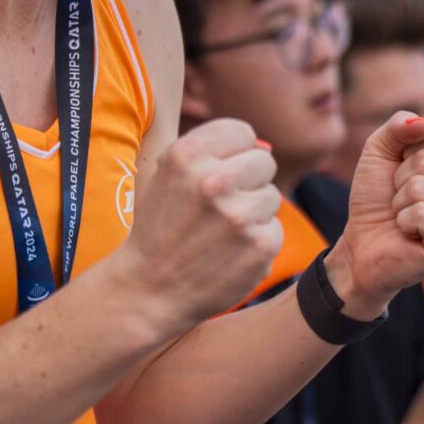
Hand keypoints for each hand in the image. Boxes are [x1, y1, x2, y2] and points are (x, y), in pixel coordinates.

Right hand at [118, 120, 282, 338]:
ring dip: (253, 212)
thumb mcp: (166, 176)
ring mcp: (239, 215)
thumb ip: (208, 153)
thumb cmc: (160, 228)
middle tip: (223, 205)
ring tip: (221, 232)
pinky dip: (257, 241)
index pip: (242, 133)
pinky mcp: (260, 246)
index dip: (235, 153)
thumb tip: (261, 144)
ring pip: (271, 196)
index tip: (221, 172)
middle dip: (248, 181)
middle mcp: (212, 180)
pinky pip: (274, 229)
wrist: (149, 290)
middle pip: (264, 161)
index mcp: (186, 155)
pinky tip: (230, 253)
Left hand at [330, 113, 423, 318]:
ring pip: (421, 188)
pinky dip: (403, 222)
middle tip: (400, 198)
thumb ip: (397, 126)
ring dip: (399, 203)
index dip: (403, 151)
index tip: (399, 170)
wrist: (362, 244)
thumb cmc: (376, 197)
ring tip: (404, 216)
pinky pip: (422, 214)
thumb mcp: (378, 151)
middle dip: (399, 179)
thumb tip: (423, 122)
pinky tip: (409, 234)